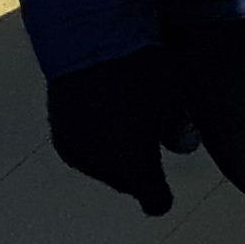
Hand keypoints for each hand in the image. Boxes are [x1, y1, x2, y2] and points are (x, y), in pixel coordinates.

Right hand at [42, 49, 181, 214]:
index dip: (162, 195)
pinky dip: (93, 140)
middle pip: (127, 182)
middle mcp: (103, 170)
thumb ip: (179, 130)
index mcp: (135, 167)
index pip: (155, 201)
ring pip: (103, 167)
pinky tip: (102, 116)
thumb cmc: (137, 73)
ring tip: (124, 122)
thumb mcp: (171, 100)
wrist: (85, 42)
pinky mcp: (59, 136)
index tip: (165, 188)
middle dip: (138, 169)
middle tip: (149, 138)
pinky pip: (84, 149)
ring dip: (113, 154)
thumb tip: (185, 145)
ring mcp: (77, 153)